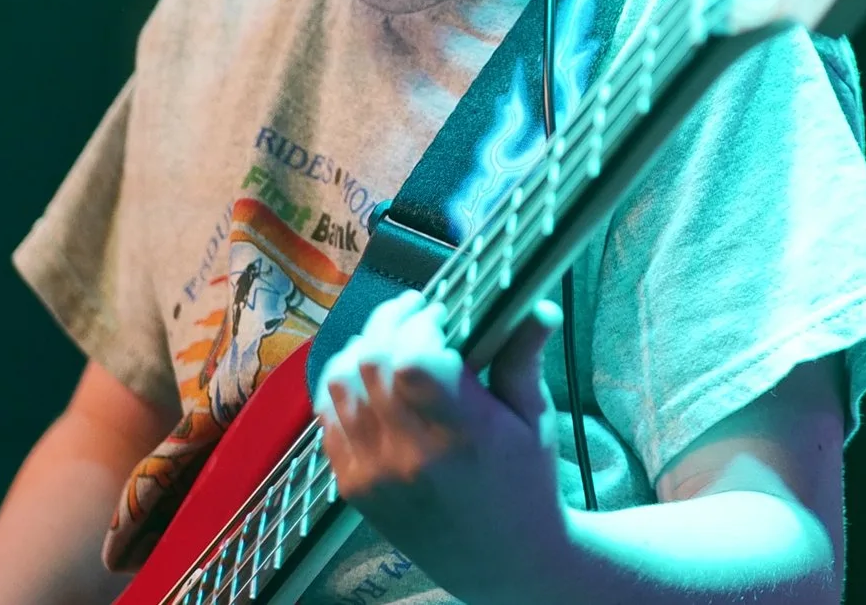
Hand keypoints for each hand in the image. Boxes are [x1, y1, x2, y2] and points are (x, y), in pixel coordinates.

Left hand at [312, 291, 569, 596]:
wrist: (504, 561)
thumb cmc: (526, 484)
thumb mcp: (534, 419)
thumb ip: (523, 359)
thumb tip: (538, 305)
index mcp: (462, 434)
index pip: (413, 359)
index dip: (419, 323)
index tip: (439, 311)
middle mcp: (409, 454)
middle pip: (370, 361)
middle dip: (388, 321)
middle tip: (412, 310)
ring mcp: (373, 473)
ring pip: (338, 384)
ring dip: (359, 349)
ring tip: (387, 340)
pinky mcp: (353, 488)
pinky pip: (328, 420)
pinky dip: (342, 389)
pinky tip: (368, 382)